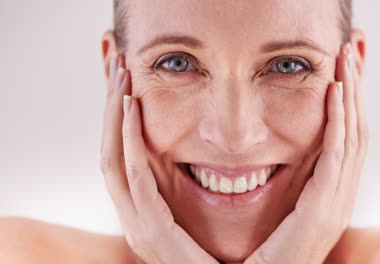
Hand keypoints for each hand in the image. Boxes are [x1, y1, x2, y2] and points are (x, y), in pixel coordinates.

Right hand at [100, 52, 219, 263]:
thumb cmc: (224, 259)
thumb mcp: (205, 218)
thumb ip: (193, 191)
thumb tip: (209, 158)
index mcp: (146, 213)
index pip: (122, 157)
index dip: (119, 120)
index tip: (125, 83)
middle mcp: (134, 218)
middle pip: (109, 152)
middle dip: (109, 109)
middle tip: (115, 66)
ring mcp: (137, 226)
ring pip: (111, 160)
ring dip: (112, 116)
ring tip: (119, 76)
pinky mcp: (151, 231)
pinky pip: (134, 178)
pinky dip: (128, 141)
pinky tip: (130, 108)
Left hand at [243, 43, 368, 263]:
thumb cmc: (275, 250)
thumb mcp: (291, 207)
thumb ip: (299, 182)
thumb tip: (291, 153)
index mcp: (334, 192)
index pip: (349, 139)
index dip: (349, 104)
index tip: (343, 73)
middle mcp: (342, 193)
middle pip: (357, 130)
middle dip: (355, 91)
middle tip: (350, 56)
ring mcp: (337, 199)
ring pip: (352, 135)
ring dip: (350, 96)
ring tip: (346, 63)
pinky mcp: (325, 205)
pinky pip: (336, 153)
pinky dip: (339, 120)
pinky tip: (336, 93)